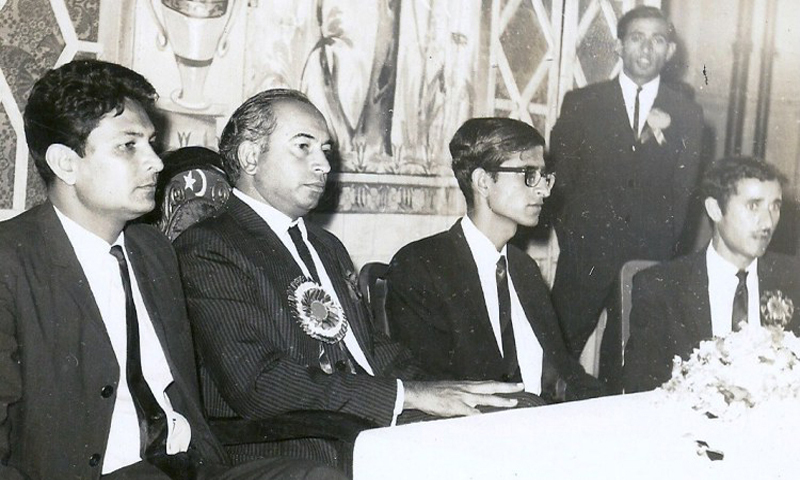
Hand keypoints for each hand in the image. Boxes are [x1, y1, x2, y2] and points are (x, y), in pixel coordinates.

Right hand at [403, 380, 523, 417]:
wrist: (419, 392)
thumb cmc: (433, 392)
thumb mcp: (450, 390)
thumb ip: (462, 395)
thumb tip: (471, 402)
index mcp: (465, 385)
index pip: (487, 384)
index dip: (499, 385)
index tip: (511, 386)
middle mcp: (467, 389)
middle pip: (491, 386)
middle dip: (507, 387)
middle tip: (520, 386)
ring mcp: (463, 397)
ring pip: (487, 398)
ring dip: (501, 400)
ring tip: (513, 402)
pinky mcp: (456, 406)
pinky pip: (472, 412)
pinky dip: (482, 416)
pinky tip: (490, 419)